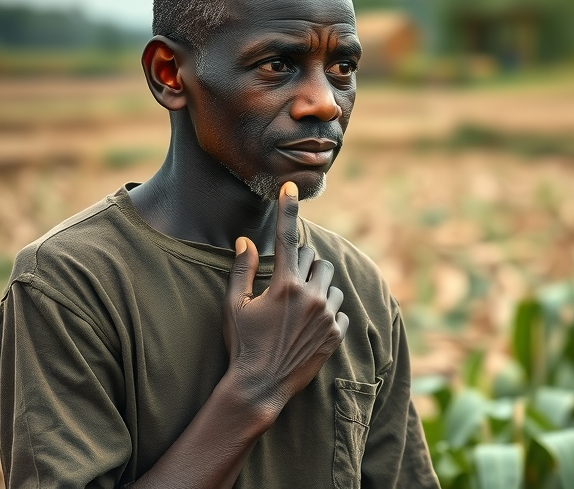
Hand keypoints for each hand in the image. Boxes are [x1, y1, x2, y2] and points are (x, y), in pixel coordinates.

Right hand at [223, 181, 349, 411]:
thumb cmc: (242, 344)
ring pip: (331, 284)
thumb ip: (241, 269)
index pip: (288, 237)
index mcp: (285, 285)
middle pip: (317, 260)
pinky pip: (340, 310)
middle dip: (303, 266)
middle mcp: (311, 297)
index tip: (291, 187)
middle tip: (286, 286)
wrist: (260, 387)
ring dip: (318, 288)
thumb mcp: (233, 306)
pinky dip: (328, 312)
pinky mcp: (337, 334)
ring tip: (298, 309)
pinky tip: (308, 327)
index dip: (288, 209)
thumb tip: (245, 240)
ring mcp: (327, 316)